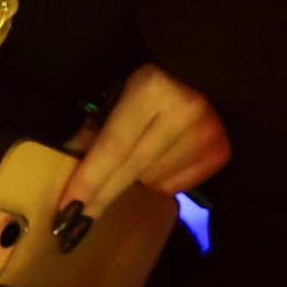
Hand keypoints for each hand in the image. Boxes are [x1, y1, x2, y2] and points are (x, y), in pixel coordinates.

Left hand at [60, 61, 230, 218]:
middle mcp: (182, 115)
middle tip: (74, 221)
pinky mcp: (219, 152)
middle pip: (131, 169)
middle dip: (101, 195)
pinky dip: (160, 178)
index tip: (67, 209)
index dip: (88, 180)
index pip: (112, 147)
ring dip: (135, 177)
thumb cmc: (155, 73)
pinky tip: (160, 157)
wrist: (208, 65)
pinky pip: (175, 184)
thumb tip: (73, 159)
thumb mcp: (121, 87)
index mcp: (152, 90)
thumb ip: (98, 124)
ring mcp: (205, 136)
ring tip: (136, 153)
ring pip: (153, 180)